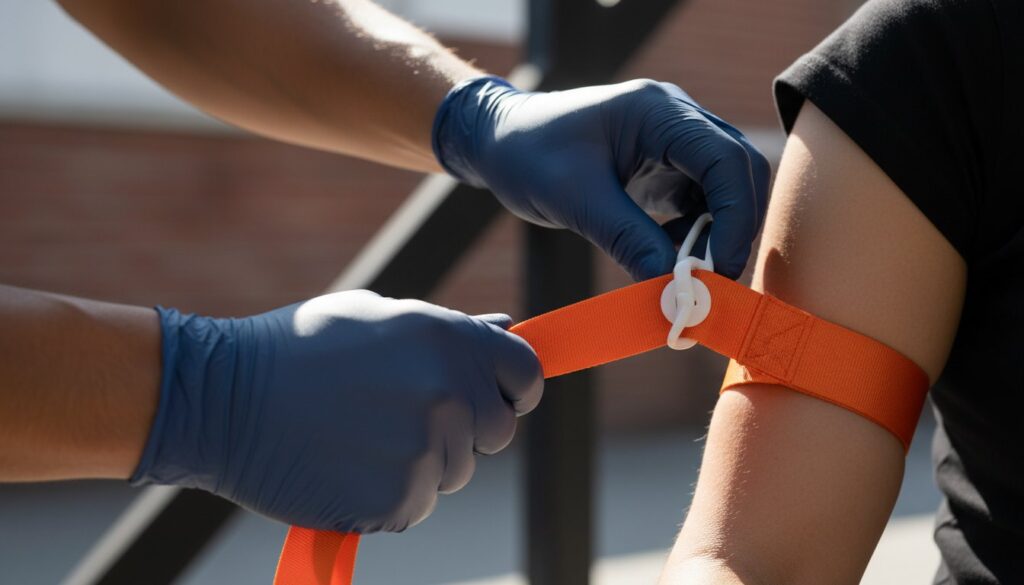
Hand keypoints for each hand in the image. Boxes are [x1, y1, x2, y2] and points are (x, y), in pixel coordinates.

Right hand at [131, 291, 542, 532]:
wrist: (221, 396)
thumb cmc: (298, 350)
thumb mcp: (377, 318)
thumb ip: (448, 332)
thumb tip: (505, 331)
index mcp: (449, 338)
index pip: (526, 374)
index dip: (511, 390)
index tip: (492, 400)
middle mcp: (449, 390)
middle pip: (496, 432)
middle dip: (463, 431)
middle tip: (402, 419)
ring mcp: (427, 446)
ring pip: (454, 473)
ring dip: (421, 465)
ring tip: (359, 437)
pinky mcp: (399, 497)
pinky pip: (415, 506)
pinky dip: (388, 498)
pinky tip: (345, 468)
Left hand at [432, 77, 770, 279]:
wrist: (499, 143)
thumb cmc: (527, 156)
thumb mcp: (575, 199)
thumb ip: (627, 239)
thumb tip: (674, 287)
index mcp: (657, 111)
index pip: (725, 159)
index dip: (735, 217)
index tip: (719, 269)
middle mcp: (676, 118)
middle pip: (739, 171)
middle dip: (735, 227)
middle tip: (715, 281)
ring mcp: (674, 142)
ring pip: (726, 189)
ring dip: (717, 233)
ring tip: (686, 274)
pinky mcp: (666, 167)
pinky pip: (701, 201)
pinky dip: (696, 234)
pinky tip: (668, 256)